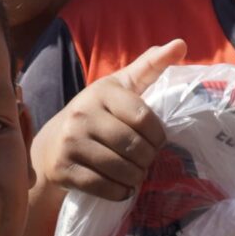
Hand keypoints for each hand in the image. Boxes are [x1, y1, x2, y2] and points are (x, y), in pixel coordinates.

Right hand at [32, 39, 183, 200]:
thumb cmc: (97, 113)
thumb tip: (181, 44)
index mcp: (102, 91)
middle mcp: (82, 115)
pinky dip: (120, 191)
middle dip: (148, 159)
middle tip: (147, 160)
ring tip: (137, 173)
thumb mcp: (120, 86)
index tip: (157, 140)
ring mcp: (71, 143)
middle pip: (133, 146)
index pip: (143, 117)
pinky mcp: (64, 169)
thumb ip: (150, 66)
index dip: (158, 135)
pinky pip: (103, 187)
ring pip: (120, 169)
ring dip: (136, 177)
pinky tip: (123, 186)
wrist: (53, 143)